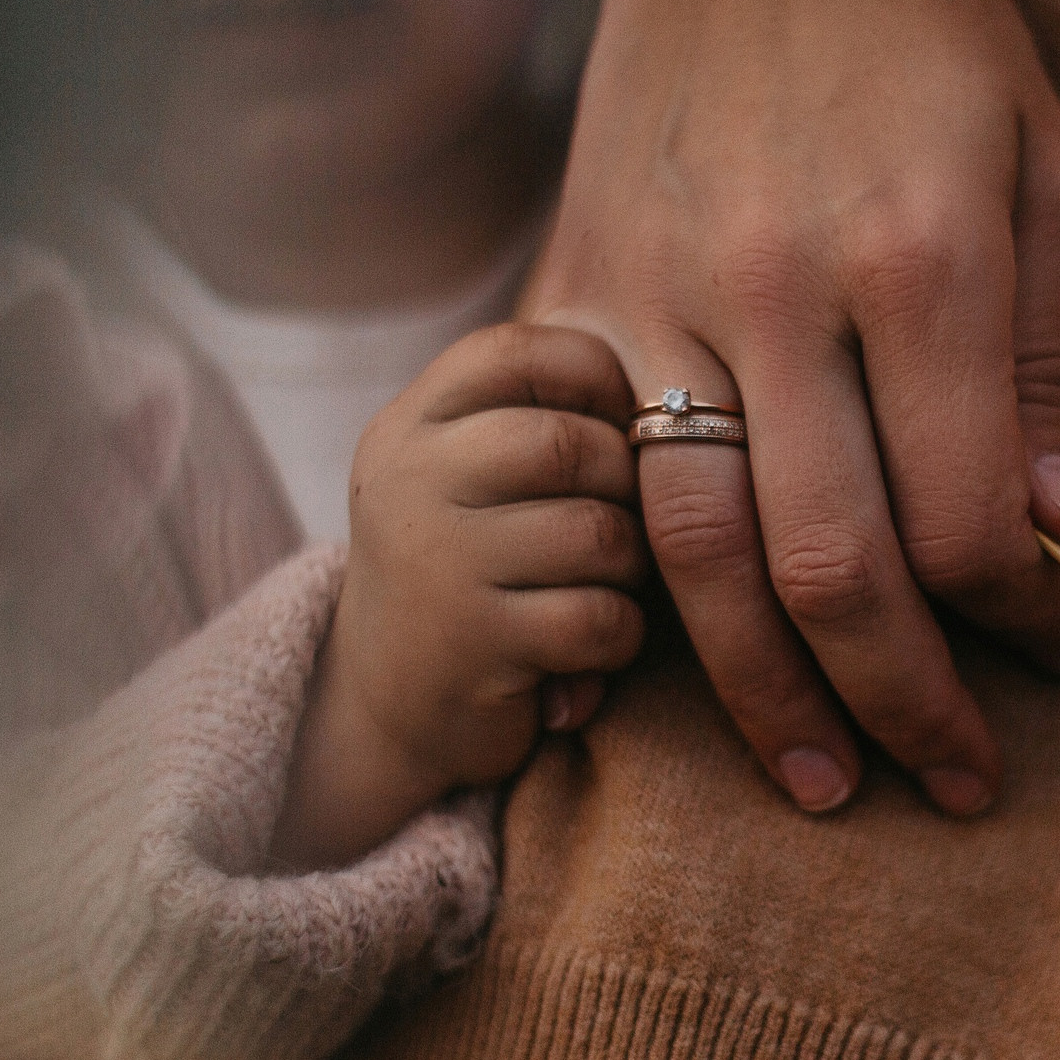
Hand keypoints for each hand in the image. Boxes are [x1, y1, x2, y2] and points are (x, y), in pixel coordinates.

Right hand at [270, 324, 645, 869]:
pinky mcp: (471, 645)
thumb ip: (542, 416)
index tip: (621, 424)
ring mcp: (434, 563)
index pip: (517, 352)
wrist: (387, 708)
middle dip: (627, 487)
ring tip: (607, 588)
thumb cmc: (473, 570)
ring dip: (630, 569)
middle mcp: (408, 481)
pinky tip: (590, 652)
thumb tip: (673, 385)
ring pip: (596, 533)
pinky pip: (597, 618)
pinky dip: (618, 639)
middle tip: (628, 525)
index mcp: (411, 425)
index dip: (596, 377)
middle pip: (568, 444)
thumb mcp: (472, 475)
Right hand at [527, 0, 1059, 817]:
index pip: (966, 516)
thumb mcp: (1047, 170)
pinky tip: (690, 663)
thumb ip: (1049, 367)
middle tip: (956, 780)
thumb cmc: (935, 36)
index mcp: (920, 256)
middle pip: (830, 567)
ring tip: (821, 781)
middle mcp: (776, 289)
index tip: (1058, 656)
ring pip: (696, 554)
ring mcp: (654, 295)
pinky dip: (648, 591)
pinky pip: (602, 484)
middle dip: (903, 704)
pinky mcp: (572, 293)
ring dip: (764, 692)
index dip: (1021, 623)